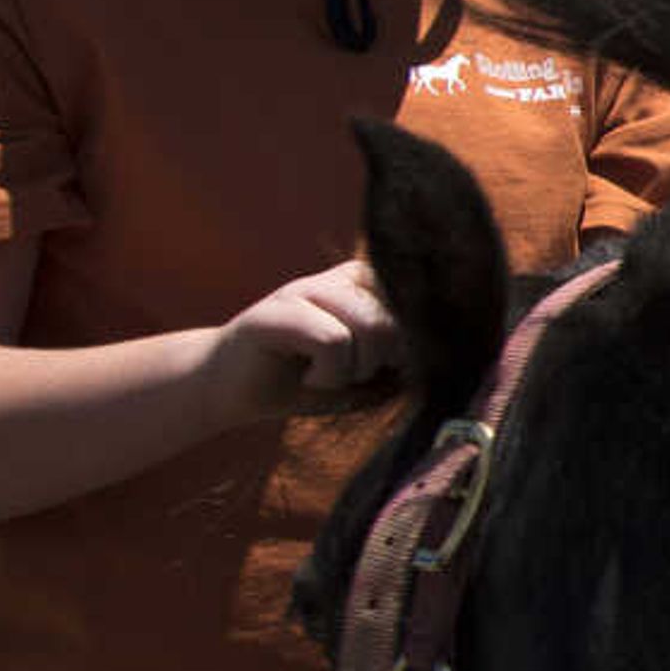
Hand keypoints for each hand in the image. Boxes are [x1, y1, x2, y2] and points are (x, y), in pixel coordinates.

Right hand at [211, 255, 400, 417]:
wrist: (230, 390)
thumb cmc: (302, 383)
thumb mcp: (363, 376)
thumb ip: (399, 363)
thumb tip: (439, 360)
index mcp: (364, 288)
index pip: (415, 301)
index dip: (414, 342)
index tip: (394, 367)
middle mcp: (337, 280)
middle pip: (396, 316)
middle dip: (384, 362)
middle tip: (354, 376)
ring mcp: (305, 289)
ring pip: (369, 325)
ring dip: (355, 369)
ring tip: (328, 377)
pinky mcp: (276, 312)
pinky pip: (333, 340)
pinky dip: (329, 373)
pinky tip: (309, 378)